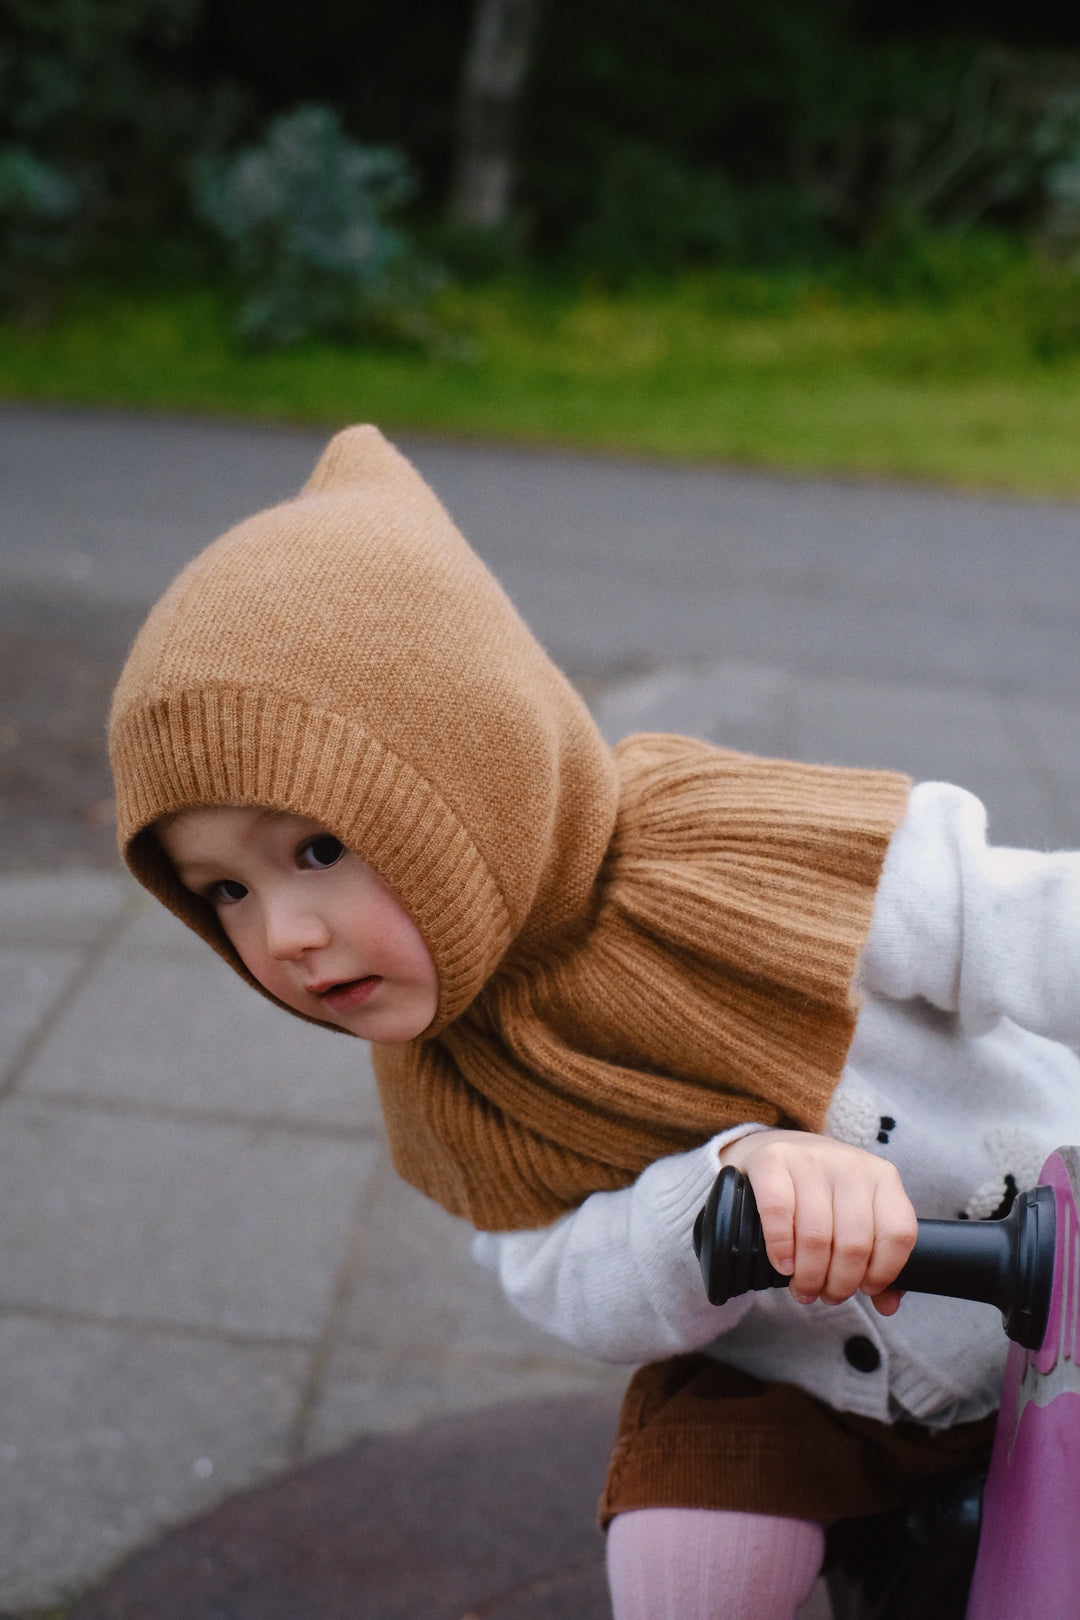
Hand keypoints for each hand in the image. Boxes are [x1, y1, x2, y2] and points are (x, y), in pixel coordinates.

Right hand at [717, 1129, 916, 1315]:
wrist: (778, 1149)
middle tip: (826, 1295)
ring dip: (809, 1275)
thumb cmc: (824, 1193)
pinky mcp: (773, 1161)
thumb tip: (888, 1305)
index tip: (865, 1288)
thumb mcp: (860, 1214)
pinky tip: (783, 1265)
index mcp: (882, 1178)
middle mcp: (850, 1165)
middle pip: (854, 1242)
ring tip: (804, 1288)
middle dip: (839, 1283)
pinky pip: (778, 1213)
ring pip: (816, 1234)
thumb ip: (879, 1258)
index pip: (898, 1233)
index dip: (884, 1271)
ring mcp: (810, 1160)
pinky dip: (780, 1248)